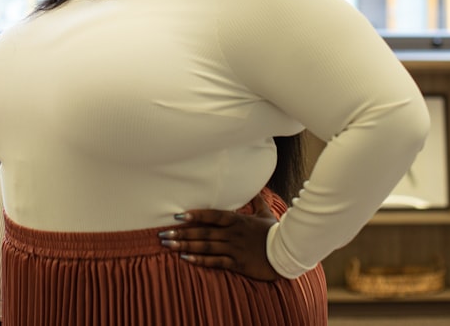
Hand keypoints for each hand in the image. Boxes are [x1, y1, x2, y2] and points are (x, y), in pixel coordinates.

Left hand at [158, 194, 280, 280]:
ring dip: (185, 245)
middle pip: (203, 232)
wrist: (288, 253)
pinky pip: (215, 261)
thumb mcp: (265, 213)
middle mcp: (233, 233)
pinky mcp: (237, 263)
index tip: (177, 215)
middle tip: (162, 234)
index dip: (195, 215)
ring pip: (206, 246)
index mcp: (237, 220)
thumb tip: (257, 187)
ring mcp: (234, 248)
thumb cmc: (274, 232)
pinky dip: (200, 260)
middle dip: (181, 232)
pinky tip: (186, 258)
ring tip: (168, 245)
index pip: (212, 215)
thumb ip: (256, 200)